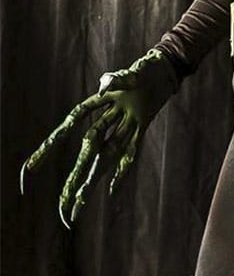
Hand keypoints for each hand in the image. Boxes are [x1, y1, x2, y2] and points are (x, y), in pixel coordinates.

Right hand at [20, 49, 177, 227]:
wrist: (162, 70)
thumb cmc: (142, 70)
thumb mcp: (128, 74)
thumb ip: (116, 80)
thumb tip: (104, 86)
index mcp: (98, 105)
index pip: (70, 126)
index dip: (50, 147)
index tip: (29, 168)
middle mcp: (107, 120)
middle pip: (88, 151)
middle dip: (75, 177)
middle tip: (62, 205)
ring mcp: (123, 126)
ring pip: (106, 155)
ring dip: (95, 178)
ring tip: (80, 202)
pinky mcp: (140, 129)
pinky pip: (131, 153)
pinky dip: (123, 170)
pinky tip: (111, 191)